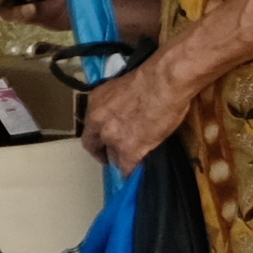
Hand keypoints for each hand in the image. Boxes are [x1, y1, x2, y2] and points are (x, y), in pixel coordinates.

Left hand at [81, 50, 191, 172]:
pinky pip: (128, 169)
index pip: (90, 126)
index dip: (97, 137)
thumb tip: (122, 111)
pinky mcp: (130, 151)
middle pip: (95, 146)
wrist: (163, 84)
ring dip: (121, 160)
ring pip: (113, 158)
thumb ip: (115, 103)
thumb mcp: (121, 87)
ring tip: (131, 161)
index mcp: (95, 103)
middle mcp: (99, 122)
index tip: (102, 142)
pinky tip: (135, 174)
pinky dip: (132, 172)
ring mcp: (113, 139)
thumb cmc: (151, 78)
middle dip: (103, 152)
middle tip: (112, 156)